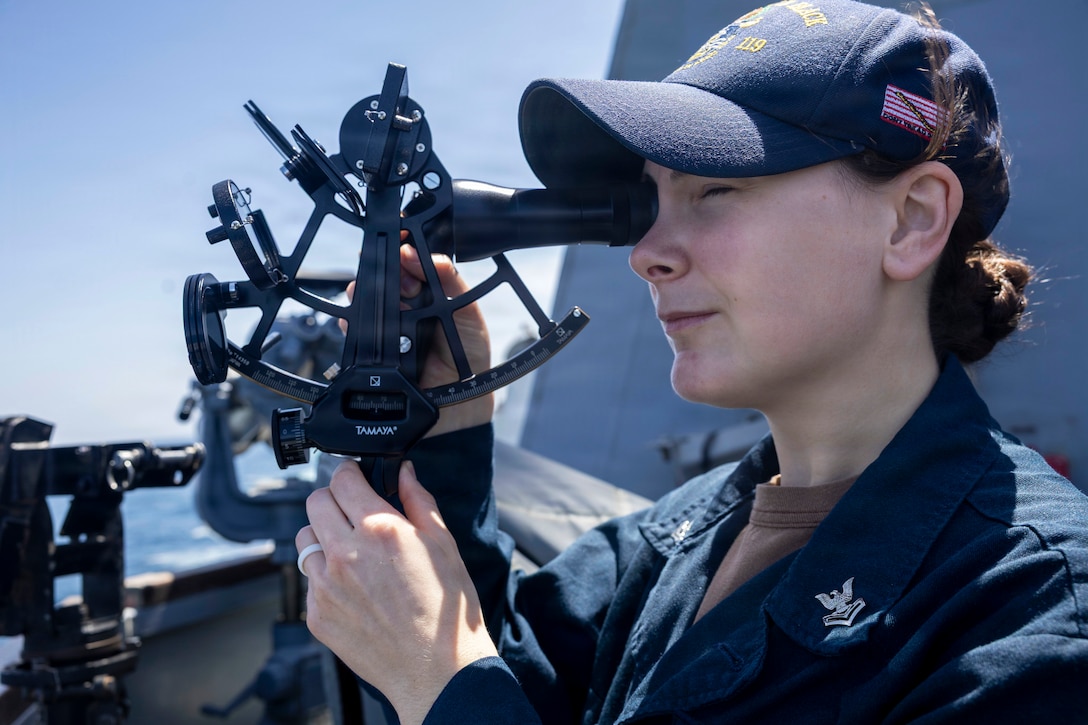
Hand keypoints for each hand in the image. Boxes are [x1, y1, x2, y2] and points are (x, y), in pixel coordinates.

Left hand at [297, 460, 497, 724]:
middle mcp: (344, 553)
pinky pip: (310, 580)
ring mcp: (325, 586)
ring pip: (305, 539)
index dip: (349, 473)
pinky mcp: (316, 614)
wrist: (436, 669)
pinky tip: (354, 588)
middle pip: (315, 503)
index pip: (342, 479)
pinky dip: (325, 576)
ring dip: (323, 537)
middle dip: (334, 500)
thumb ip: (418, 501)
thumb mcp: (443, 544)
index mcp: (378, 529)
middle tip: (354, 512)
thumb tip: (403, 472)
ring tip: (351, 551)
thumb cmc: (445, 609)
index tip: (356, 477)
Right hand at [343, 240, 493, 436]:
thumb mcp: (468, 313)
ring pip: (365, 300)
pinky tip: (362, 321)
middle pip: (383, 277)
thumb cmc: (469, 356)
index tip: (405, 252)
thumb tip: (424, 254)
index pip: (408, 264)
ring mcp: (387, 326)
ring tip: (385, 300)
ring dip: (367, 293)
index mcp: (429, 292)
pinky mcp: (373, 348)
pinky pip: (355, 330)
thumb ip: (451, 282)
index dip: (403, 254)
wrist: (460, 403)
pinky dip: (354, 323)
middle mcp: (406, 306)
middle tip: (403, 282)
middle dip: (386, 271)